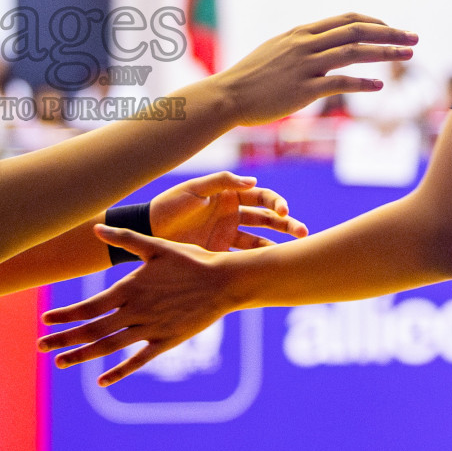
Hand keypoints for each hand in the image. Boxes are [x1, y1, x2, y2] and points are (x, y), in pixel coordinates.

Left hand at [39, 226, 244, 385]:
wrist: (224, 282)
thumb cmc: (190, 260)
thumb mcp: (155, 246)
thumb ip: (124, 239)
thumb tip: (95, 229)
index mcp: (129, 288)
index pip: (89, 306)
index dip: (65, 315)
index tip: (45, 320)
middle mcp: (135, 312)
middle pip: (92, 330)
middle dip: (63, 338)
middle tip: (40, 346)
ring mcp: (150, 329)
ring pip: (109, 347)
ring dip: (82, 355)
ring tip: (60, 362)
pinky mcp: (166, 342)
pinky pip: (137, 360)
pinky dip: (119, 372)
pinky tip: (101, 381)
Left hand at [149, 171, 306, 250]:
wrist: (148, 231)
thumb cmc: (169, 205)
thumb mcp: (194, 190)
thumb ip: (222, 182)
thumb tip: (253, 181)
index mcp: (229, 195)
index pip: (261, 197)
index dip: (275, 202)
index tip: (282, 212)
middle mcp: (233, 215)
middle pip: (267, 219)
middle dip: (287, 224)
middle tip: (303, 233)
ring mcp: (228, 236)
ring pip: (260, 241)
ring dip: (278, 246)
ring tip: (295, 254)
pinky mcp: (221, 254)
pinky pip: (244, 259)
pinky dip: (259, 263)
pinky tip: (272, 269)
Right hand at [214, 12, 417, 126]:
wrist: (227, 96)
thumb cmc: (249, 78)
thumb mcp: (275, 52)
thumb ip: (300, 47)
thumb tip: (321, 48)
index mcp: (300, 33)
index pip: (345, 20)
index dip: (374, 22)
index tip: (392, 28)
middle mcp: (305, 44)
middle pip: (356, 32)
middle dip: (389, 33)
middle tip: (414, 37)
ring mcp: (304, 66)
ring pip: (353, 53)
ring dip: (384, 53)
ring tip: (408, 55)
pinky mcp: (302, 89)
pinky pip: (339, 83)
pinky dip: (362, 83)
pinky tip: (379, 86)